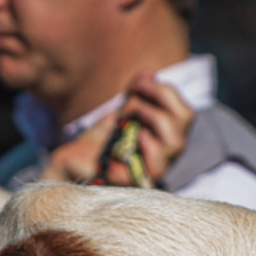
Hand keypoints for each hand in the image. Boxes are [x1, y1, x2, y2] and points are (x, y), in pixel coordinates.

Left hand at [42, 73, 194, 186]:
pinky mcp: (137, 182)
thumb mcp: (117, 113)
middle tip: (134, 92)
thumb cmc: (94, 144)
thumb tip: (148, 73)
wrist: (68, 164)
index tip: (139, 81)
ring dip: (152, 116)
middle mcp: (165, 154)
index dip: (165, 90)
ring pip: (177, 141)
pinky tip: (131, 136)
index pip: (185, 112)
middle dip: (162, 94)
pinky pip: (157, 165)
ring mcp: (153, 170)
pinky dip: (147, 144)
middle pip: (187, 119)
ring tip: (128, 115)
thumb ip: (135, 96)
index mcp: (164, 138)